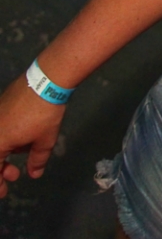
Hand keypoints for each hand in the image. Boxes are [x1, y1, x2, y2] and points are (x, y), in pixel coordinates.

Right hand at [0, 77, 65, 197]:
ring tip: (23, 153)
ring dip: (3, 154)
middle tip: (14, 175)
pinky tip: (22, 137)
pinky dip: (5, 139)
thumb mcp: (45, 141)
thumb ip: (37, 160)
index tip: (4, 192)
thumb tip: (34, 174)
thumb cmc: (44, 114)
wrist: (45, 81)